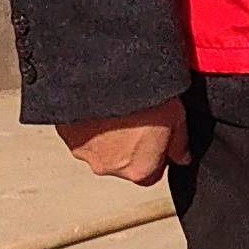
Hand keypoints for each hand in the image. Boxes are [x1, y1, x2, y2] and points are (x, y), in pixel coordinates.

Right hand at [57, 103, 188, 185]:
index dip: (155, 155)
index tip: (155, 136)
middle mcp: (109, 168)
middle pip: (123, 163)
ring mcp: (85, 153)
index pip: (151, 175)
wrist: (108, 74)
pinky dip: (89, 125)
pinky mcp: (66, 136)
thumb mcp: (177, 117)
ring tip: (118, 110)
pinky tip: (101, 105)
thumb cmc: (147, 96)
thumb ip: (180, 144)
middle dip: (129, 146)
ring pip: (100, 150)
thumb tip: (182, 158)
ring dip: (107, 136)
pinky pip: (80, 134)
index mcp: (140, 170)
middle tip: (135, 118)